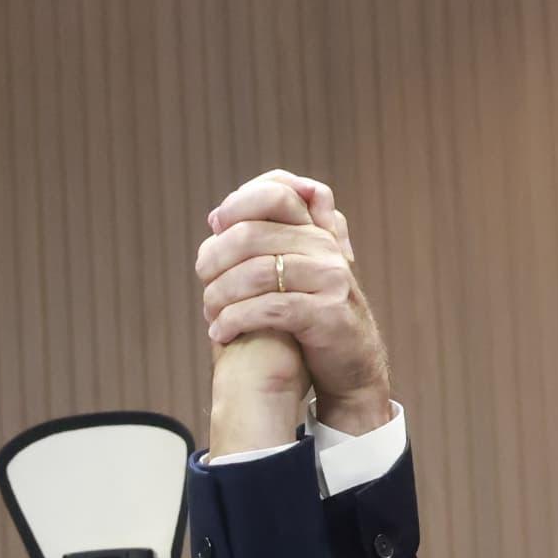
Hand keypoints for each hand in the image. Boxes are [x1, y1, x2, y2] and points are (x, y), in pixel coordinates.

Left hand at [195, 170, 393, 452]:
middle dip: (216, 259)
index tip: (215, 229)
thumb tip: (216, 217)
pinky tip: (221, 333)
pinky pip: (270, 309)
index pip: (275, 193)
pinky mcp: (328, 315)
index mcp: (316, 231)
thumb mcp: (296, 270)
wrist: (353, 364)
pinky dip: (237, 320)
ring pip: (257, 273)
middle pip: (252, 236)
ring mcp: (330, 279)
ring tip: (210, 313)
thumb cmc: (312, 317)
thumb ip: (266, 240)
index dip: (237, 205)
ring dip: (220, 295)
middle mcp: (325, 247)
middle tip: (203, 279)